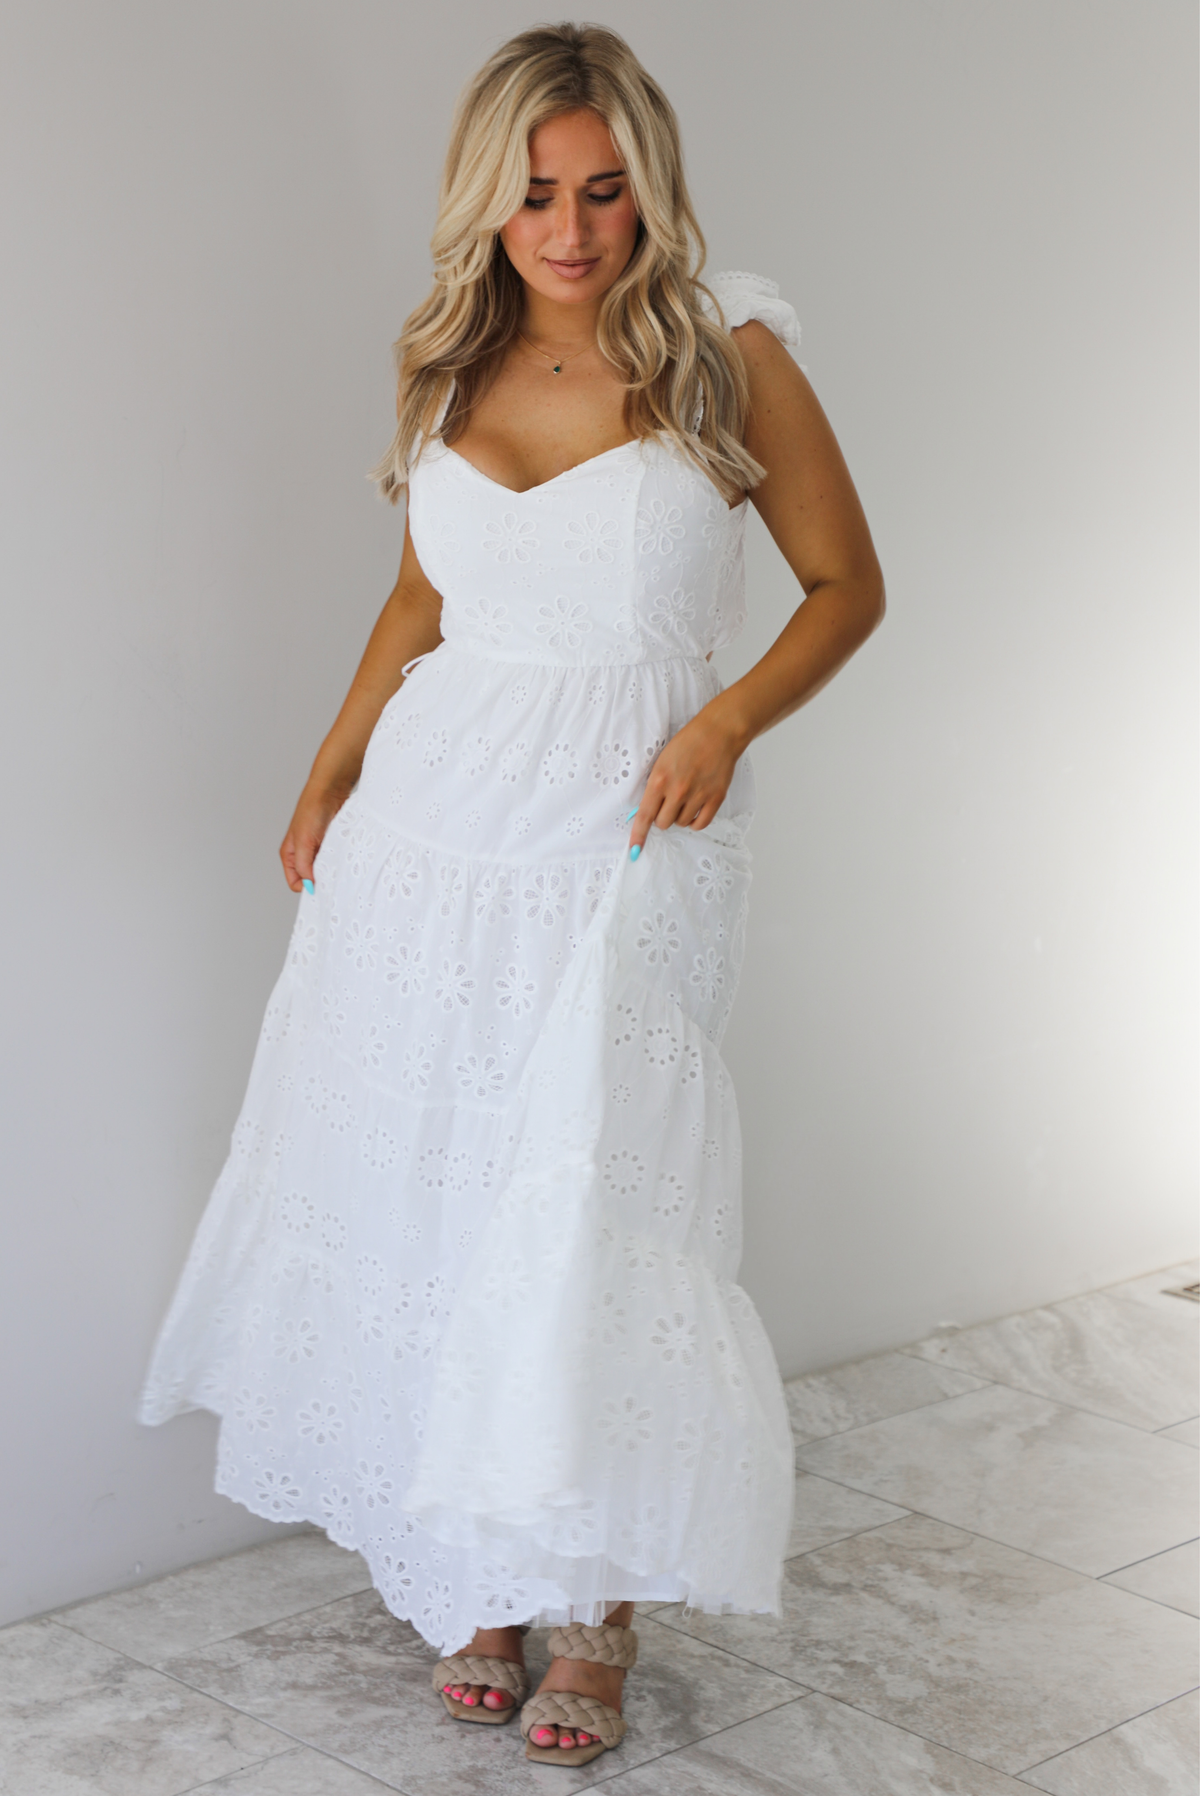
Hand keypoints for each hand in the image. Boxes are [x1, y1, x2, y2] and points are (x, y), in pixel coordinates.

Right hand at [279, 780, 351, 893]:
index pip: (295, 882)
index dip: (307, 887)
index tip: (321, 887)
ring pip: (324, 870)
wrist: (331, 790)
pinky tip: (344, 857)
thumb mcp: (304, 841)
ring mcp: (317, 850)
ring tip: (338, 863)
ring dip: (332, 870)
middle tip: (333, 877)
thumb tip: (309, 886)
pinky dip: (340, 861)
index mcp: (290, 855)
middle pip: (311, 878)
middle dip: (321, 880)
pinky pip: (335, 860)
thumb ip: (303, 865)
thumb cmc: (312, 810)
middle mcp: (302, 855)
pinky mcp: (331, 845)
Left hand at [627, 704, 746, 854]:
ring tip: (685, 799)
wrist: (718, 734)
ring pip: (681, 824)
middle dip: (662, 817)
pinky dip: (695, 821)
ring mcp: (698, 796)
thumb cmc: (688, 743)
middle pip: (663, 823)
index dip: (638, 835)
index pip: (645, 815)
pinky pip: (700, 824)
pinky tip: (695, 810)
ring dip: (680, 817)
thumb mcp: (662, 761)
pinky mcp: (715, 798)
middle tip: (668, 803)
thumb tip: (647, 811)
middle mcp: (678, 791)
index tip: (635, 850)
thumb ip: (655, 786)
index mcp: (659, 780)